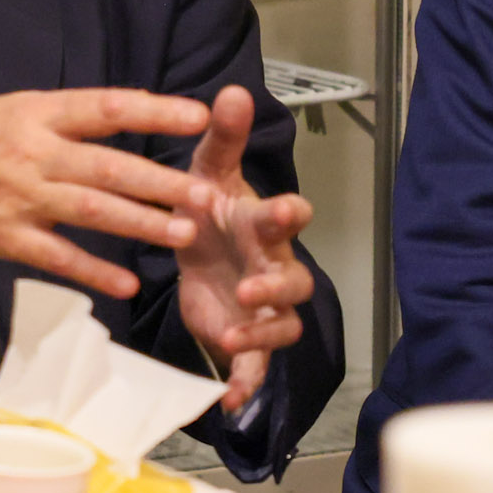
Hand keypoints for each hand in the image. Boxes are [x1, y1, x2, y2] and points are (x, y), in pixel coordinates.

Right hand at [0, 89, 216, 298]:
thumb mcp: (10, 111)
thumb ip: (62, 119)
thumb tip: (120, 116)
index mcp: (36, 113)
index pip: (106, 107)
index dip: (155, 111)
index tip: (198, 117)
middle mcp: (31, 151)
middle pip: (108, 165)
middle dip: (161, 181)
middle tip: (204, 193)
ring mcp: (18, 196)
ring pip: (91, 210)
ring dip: (141, 223)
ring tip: (182, 233)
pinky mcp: (3, 236)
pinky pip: (57, 257)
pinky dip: (94, 271)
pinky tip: (126, 282)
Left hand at [176, 86, 315, 412]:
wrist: (196, 253)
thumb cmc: (211, 210)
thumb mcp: (208, 172)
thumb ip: (222, 137)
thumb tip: (232, 91)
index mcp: (263, 224)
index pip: (289, 216)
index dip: (288, 215)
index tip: (281, 211)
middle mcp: (274, 266)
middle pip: (295, 280)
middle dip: (277, 285)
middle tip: (250, 287)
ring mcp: (264, 307)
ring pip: (283, 326)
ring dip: (262, 334)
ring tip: (232, 337)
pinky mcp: (247, 339)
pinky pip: (256, 367)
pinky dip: (246, 384)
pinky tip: (228, 401)